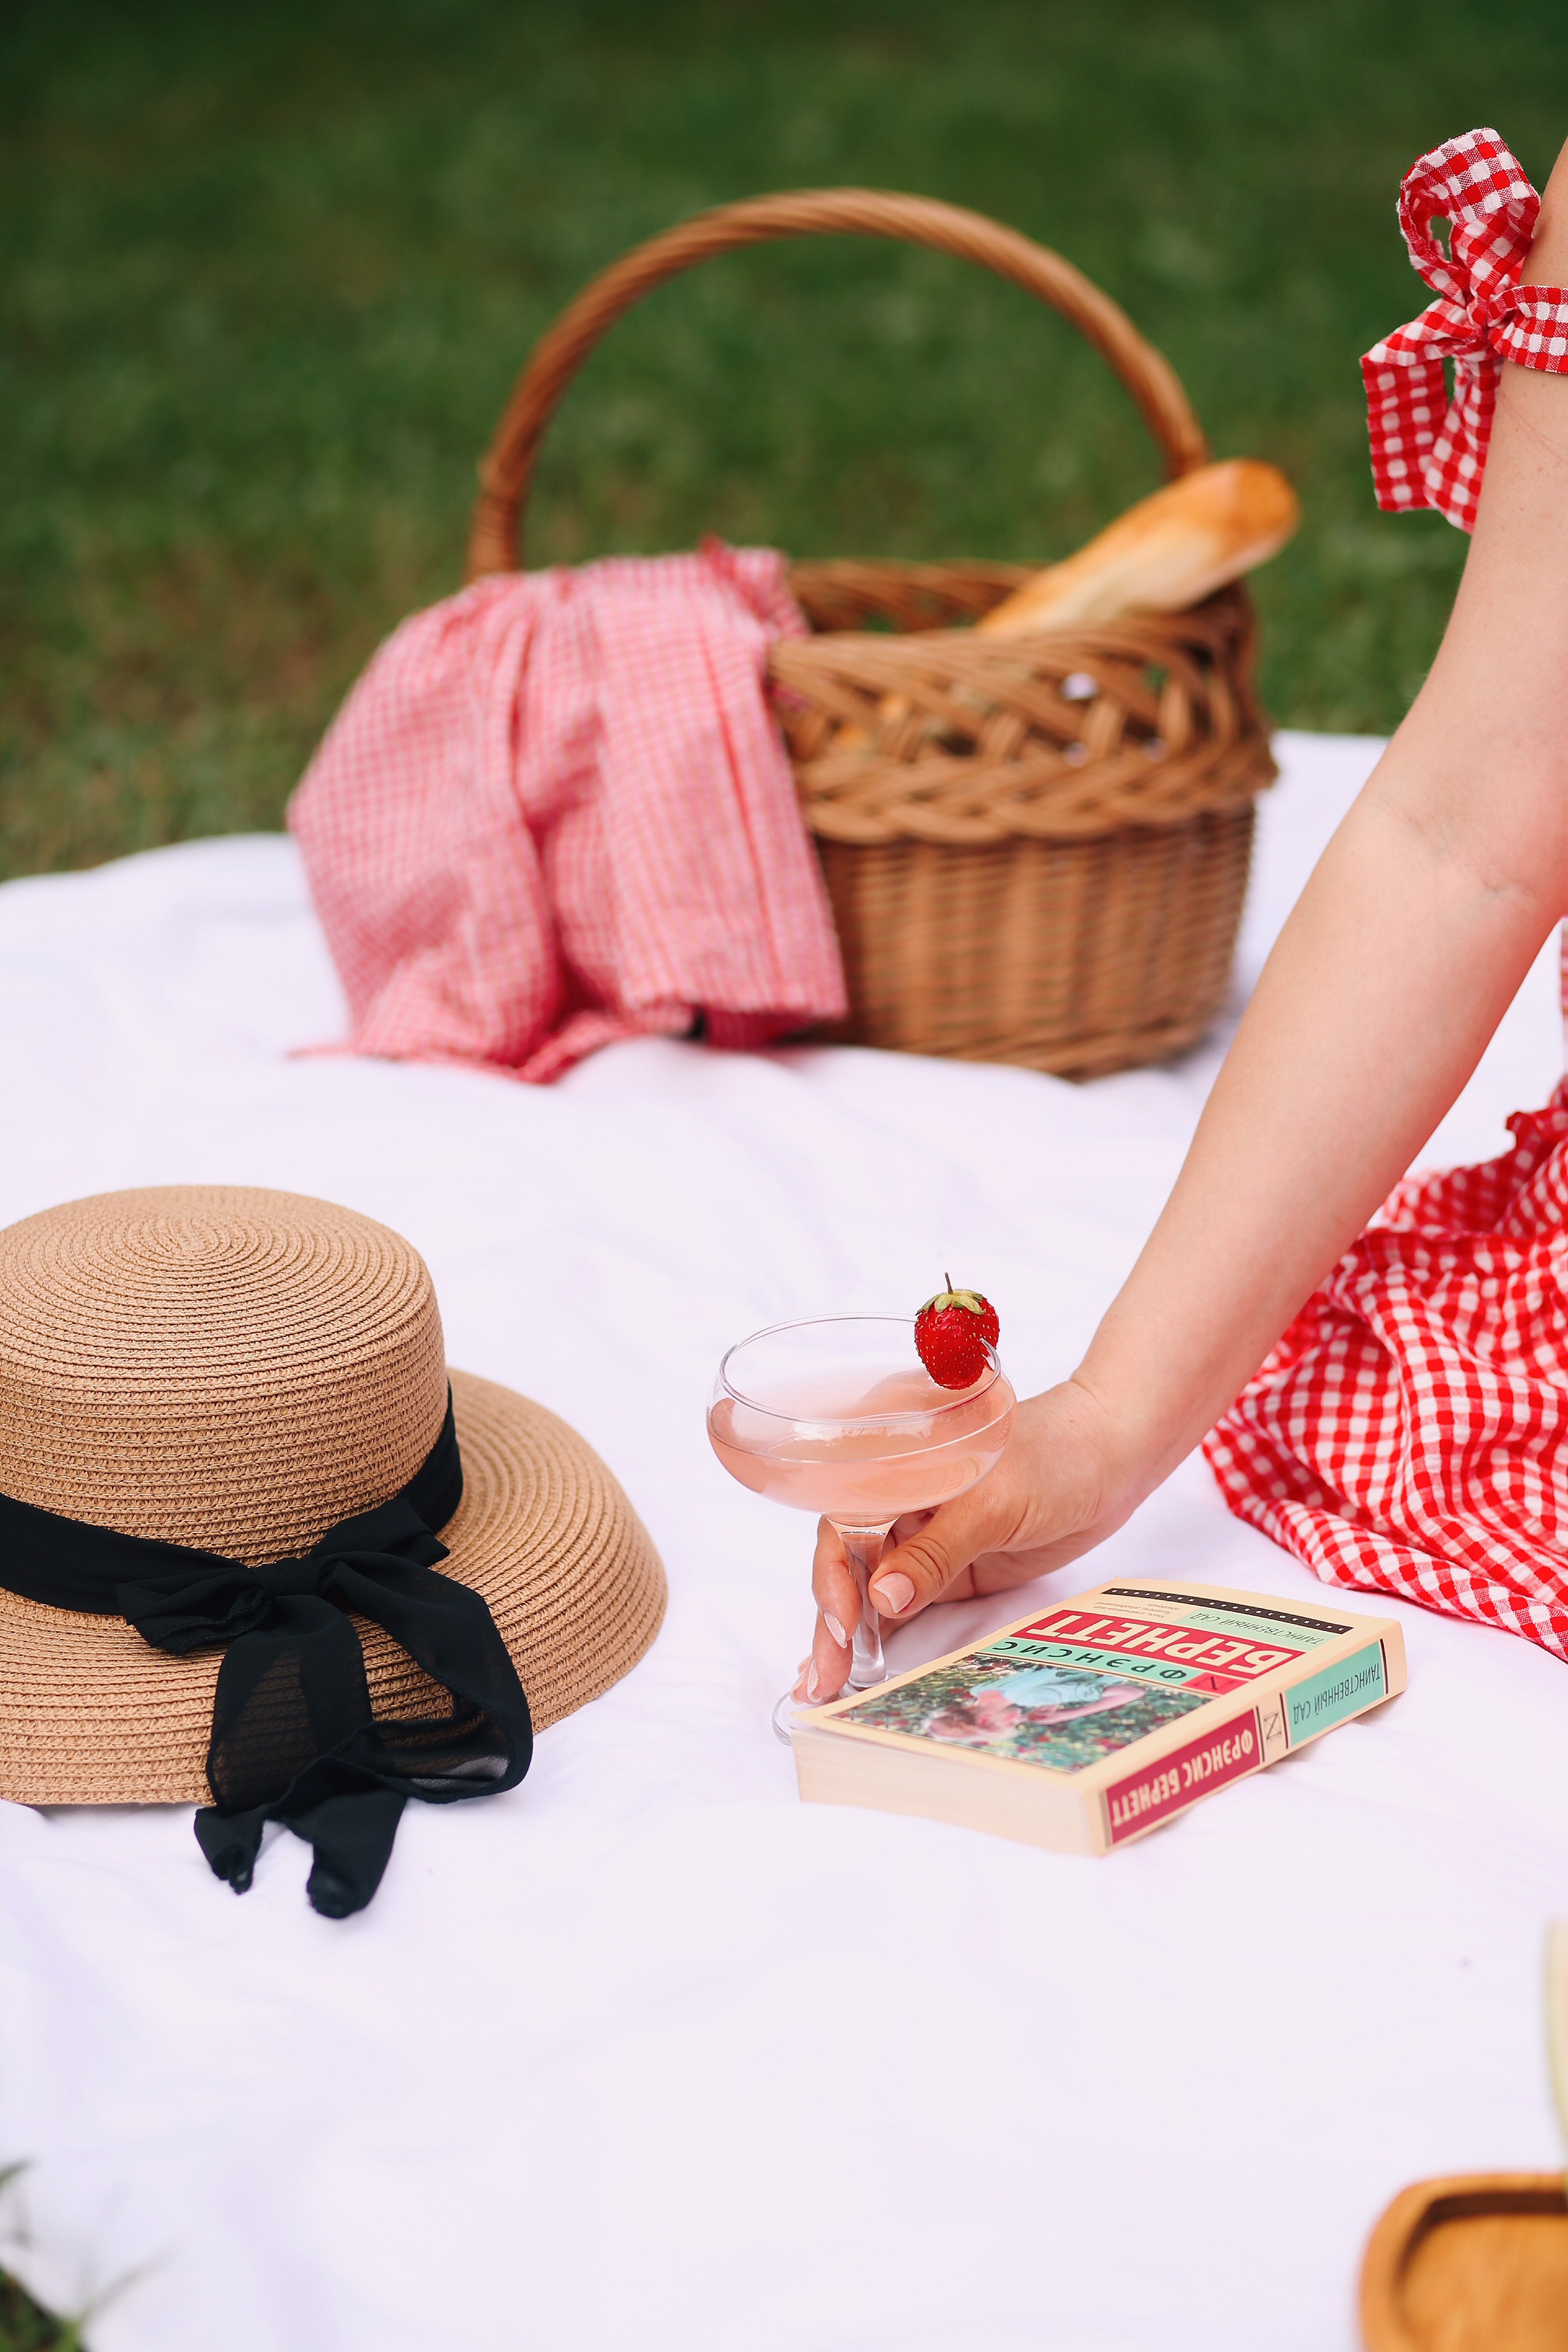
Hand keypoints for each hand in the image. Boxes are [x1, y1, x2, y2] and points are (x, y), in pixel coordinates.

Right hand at [793, 1377, 1145, 1703]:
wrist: (1112, 1458)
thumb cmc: (1053, 1455)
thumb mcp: (993, 1503)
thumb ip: (936, 1551)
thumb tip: (882, 1600)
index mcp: (896, 1471)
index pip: (843, 1525)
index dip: (833, 1577)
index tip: (840, 1624)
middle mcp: (900, 1507)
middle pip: (849, 1567)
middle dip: (831, 1624)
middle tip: (820, 1679)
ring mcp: (924, 1542)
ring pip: (872, 1594)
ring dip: (847, 1639)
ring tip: (822, 1688)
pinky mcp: (950, 1571)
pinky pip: (907, 1606)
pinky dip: (882, 1637)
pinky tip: (859, 1672)